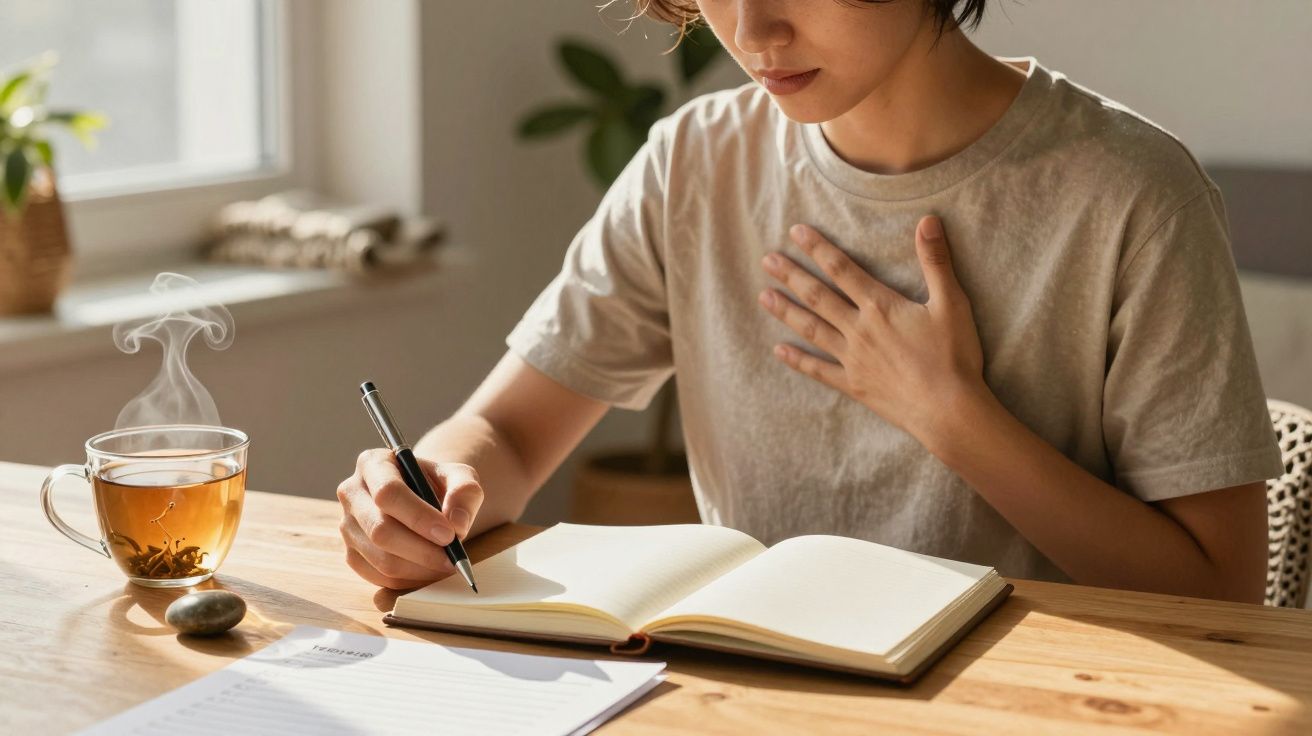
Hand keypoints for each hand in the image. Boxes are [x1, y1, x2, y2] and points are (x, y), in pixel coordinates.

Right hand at [337, 449, 483, 589]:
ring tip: (446, 565)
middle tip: (452, 558)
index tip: (449, 535)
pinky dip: (408, 580)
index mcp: (373, 464)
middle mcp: (352, 493)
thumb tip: (457, 523)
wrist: (423, 500)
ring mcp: (347, 525)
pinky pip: (378, 576)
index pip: (388, 493)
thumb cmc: (438, 485)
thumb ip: (465, 492)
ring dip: (419, 569)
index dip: (419, 517)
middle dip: (421, 550)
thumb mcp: (459, 477)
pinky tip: (430, 571)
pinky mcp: (351, 553)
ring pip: (380, 558)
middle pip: (380, 530)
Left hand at [758, 215, 987, 439]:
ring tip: (763, 296)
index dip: (817, 248)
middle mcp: (859, 329)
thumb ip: (936, 260)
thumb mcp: (951, 302)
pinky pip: (818, 370)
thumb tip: (928, 220)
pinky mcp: (854, 384)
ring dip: (786, 311)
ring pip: (812, 329)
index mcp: (880, 306)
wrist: (948, 410)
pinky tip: (779, 351)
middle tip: (766, 260)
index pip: (841, 269)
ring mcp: (853, 358)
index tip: (795, 232)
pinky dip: (797, 360)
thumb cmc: (954, 356)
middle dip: (791, 275)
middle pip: (818, 296)